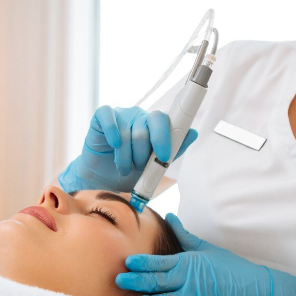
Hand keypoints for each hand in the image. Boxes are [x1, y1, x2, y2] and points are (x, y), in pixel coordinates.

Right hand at [58, 106, 198, 192]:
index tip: (164, 156)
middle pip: (146, 127)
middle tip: (139, 166)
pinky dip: (112, 131)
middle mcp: (139, 117)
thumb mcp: (155, 166)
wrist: (103, 180)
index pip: (163, 120)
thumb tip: (193, 133)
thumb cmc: (131, 171)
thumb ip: (174, 150)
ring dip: (126, 156)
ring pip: (127, 131)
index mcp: (154, 126)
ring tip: (124, 168)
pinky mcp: (102, 117)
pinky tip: (114, 145)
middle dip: (143, 153)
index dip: (164, 137)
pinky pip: (108, 117)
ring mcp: (121, 115)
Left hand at [116, 214, 295, 295]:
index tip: (126, 262)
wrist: (256, 289)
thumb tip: (169, 217)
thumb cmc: (231, 268)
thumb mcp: (207, 249)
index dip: (142, 262)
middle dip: (137, 281)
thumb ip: (184, 236)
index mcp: (187, 263)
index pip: (159, 262)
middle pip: (158, 281)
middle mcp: (189, 281)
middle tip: (118, 281)